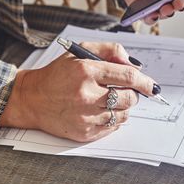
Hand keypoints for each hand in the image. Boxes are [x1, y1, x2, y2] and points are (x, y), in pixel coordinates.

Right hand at [0, 43, 156, 141]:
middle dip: (133, 94)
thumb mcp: (80, 51)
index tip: (153, 86)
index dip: (145, 82)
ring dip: (123, 107)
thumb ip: (110, 51)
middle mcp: (86, 95)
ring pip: (123, 114)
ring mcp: (85, 116)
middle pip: (129, 98)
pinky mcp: (84, 132)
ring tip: (108, 100)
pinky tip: (100, 111)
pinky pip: (112, 127)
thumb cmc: (57, 74)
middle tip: (125, 90)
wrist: (31, 99)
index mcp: (86, 71)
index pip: (128, 77)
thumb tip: (135, 64)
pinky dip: (113, 119)